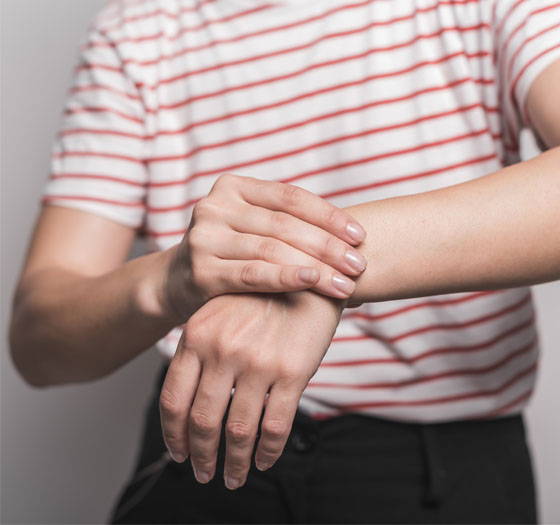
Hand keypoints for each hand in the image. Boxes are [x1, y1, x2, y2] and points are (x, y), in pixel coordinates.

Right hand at [156, 173, 366, 322]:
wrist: (177, 282)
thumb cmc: (230, 253)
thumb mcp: (250, 226)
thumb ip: (285, 221)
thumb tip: (349, 233)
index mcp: (232, 186)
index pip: (291, 196)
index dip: (329, 215)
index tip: (359, 236)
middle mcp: (215, 206)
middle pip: (284, 224)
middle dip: (328, 246)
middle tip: (359, 264)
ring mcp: (204, 237)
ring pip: (272, 249)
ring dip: (316, 268)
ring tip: (346, 283)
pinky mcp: (201, 270)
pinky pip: (253, 274)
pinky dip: (286, 278)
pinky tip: (313, 283)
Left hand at [158, 291, 342, 489]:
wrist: (310, 273)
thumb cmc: (262, 295)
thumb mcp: (219, 311)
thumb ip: (199, 349)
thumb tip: (187, 400)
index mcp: (197, 335)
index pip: (174, 399)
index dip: (173, 435)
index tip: (178, 453)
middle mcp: (223, 350)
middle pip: (202, 421)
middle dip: (200, 456)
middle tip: (203, 473)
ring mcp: (257, 362)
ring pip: (237, 430)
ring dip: (233, 463)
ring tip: (234, 477)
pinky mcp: (292, 372)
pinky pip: (274, 426)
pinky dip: (268, 452)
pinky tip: (265, 461)